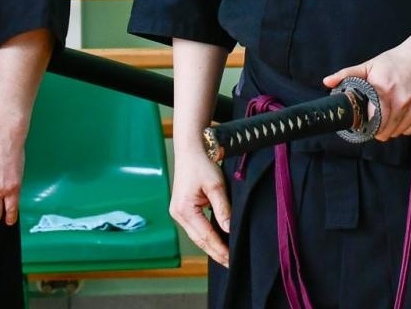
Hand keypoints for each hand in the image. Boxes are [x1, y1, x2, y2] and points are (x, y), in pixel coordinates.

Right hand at [169, 150, 229, 266]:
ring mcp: (178, 212)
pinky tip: (217, 240)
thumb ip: (223, 208)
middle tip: (231, 263)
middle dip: (215, 252)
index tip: (232, 258)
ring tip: (226, 256)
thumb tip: (230, 229)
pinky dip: (206, 235)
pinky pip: (195, 227)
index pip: (205, 236)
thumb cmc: (202, 163)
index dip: (219, 248)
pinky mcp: (182, 208)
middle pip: (199, 240)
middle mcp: (178, 214)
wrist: (190, 148)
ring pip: (196, 235)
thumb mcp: (216, 185)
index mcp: (184, 210)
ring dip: (211, 245)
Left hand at [324, 43, 410, 140]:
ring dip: (393, 128)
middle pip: (386, 132)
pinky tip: (404, 113)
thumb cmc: (397, 61)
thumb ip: (348, 74)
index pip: (374, 124)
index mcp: (384, 90)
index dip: (368, 127)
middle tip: (378, 118)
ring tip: (391, 114)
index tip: (367, 122)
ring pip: (399, 132)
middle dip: (379, 129)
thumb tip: (327, 82)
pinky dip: (406, 125)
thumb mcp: (371, 65)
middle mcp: (402, 101)